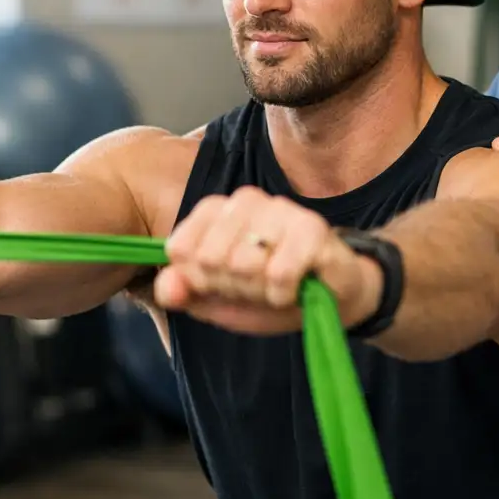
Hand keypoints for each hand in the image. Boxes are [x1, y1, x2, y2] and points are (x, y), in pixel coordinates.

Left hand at [154, 187, 383, 335]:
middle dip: (230, 287)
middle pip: (209, 259)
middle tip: (255, 286)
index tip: (220, 283)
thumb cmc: (268, 291)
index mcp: (214, 211)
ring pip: (243, 264)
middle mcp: (244, 201)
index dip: (197, 279)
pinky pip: (278, 274)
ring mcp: (279, 209)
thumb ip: (183, 291)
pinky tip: (294, 290)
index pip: (179, 249)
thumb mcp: (216, 297)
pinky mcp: (312, 228)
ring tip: (275, 286)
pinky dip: (282, 295)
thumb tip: (165, 289)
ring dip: (258, 291)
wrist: (334, 295)